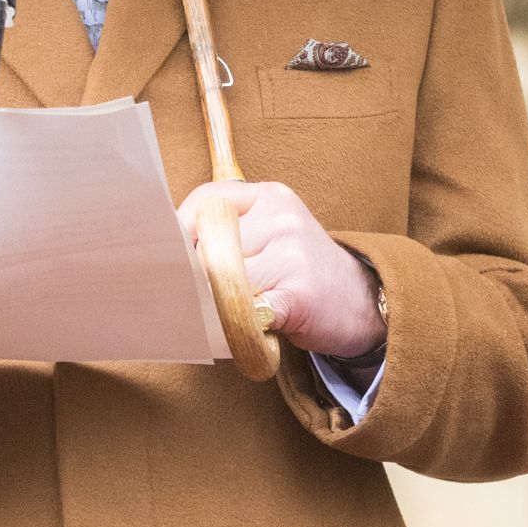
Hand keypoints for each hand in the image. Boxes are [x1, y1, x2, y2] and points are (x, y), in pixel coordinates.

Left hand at [176, 180, 382, 358]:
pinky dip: (234, 325)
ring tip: (222, 312)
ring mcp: (293, 254)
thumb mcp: (267, 234)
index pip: (206, 202)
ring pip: (222, 279)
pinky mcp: (299, 294)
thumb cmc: (297, 270)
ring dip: (213, 303)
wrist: (362, 302)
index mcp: (269, 196)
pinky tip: (242, 329)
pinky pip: (246, 310)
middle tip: (187, 294)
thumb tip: (165, 257)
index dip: (179, 232)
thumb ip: (223, 233)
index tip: (167, 258)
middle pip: (209, 245)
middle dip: (193, 274)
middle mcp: (282, 218)